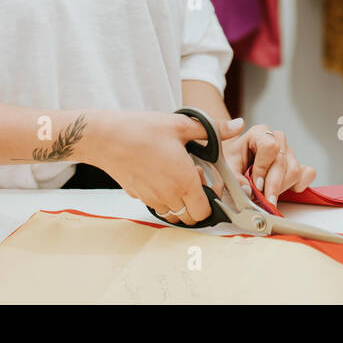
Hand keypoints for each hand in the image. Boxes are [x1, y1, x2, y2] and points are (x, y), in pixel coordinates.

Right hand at [94, 111, 245, 226]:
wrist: (105, 138)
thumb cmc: (141, 130)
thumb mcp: (181, 125)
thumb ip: (213, 130)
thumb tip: (238, 125)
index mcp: (184, 181)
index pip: (204, 212)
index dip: (212, 202)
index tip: (210, 186)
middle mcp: (168, 195)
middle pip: (189, 218)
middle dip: (197, 206)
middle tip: (196, 183)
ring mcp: (151, 198)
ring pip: (172, 214)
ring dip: (179, 203)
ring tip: (178, 179)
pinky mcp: (137, 196)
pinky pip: (156, 205)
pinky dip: (163, 198)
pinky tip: (160, 176)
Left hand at [221, 124, 315, 206]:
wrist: (236, 161)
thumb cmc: (232, 160)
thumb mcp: (226, 167)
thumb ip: (235, 178)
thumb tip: (248, 191)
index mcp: (259, 133)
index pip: (270, 146)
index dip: (263, 167)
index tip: (256, 184)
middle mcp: (277, 139)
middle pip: (284, 162)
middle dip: (273, 185)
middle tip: (264, 200)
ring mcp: (289, 152)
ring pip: (295, 172)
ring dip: (281, 188)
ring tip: (266, 194)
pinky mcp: (299, 164)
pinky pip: (308, 174)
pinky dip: (297, 185)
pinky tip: (284, 189)